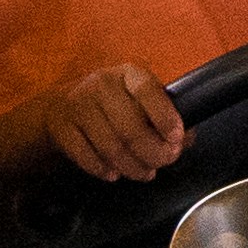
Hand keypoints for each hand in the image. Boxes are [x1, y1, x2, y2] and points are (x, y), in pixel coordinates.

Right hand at [37, 62, 189, 182]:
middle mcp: (102, 85)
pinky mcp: (61, 126)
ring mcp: (78, 105)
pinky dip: (104, 170)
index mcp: (128, 74)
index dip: (165, 118)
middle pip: (131, 128)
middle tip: (163, 163)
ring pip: (111, 147)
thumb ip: (166, 116)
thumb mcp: (139, 99)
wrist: (62, 104)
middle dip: (153, 153)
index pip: (148, 91)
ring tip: (144, 172)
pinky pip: (86, 156)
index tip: (176, 140)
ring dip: (132, 167)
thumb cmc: (113, 104)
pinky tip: (114, 173)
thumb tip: (186, 139)